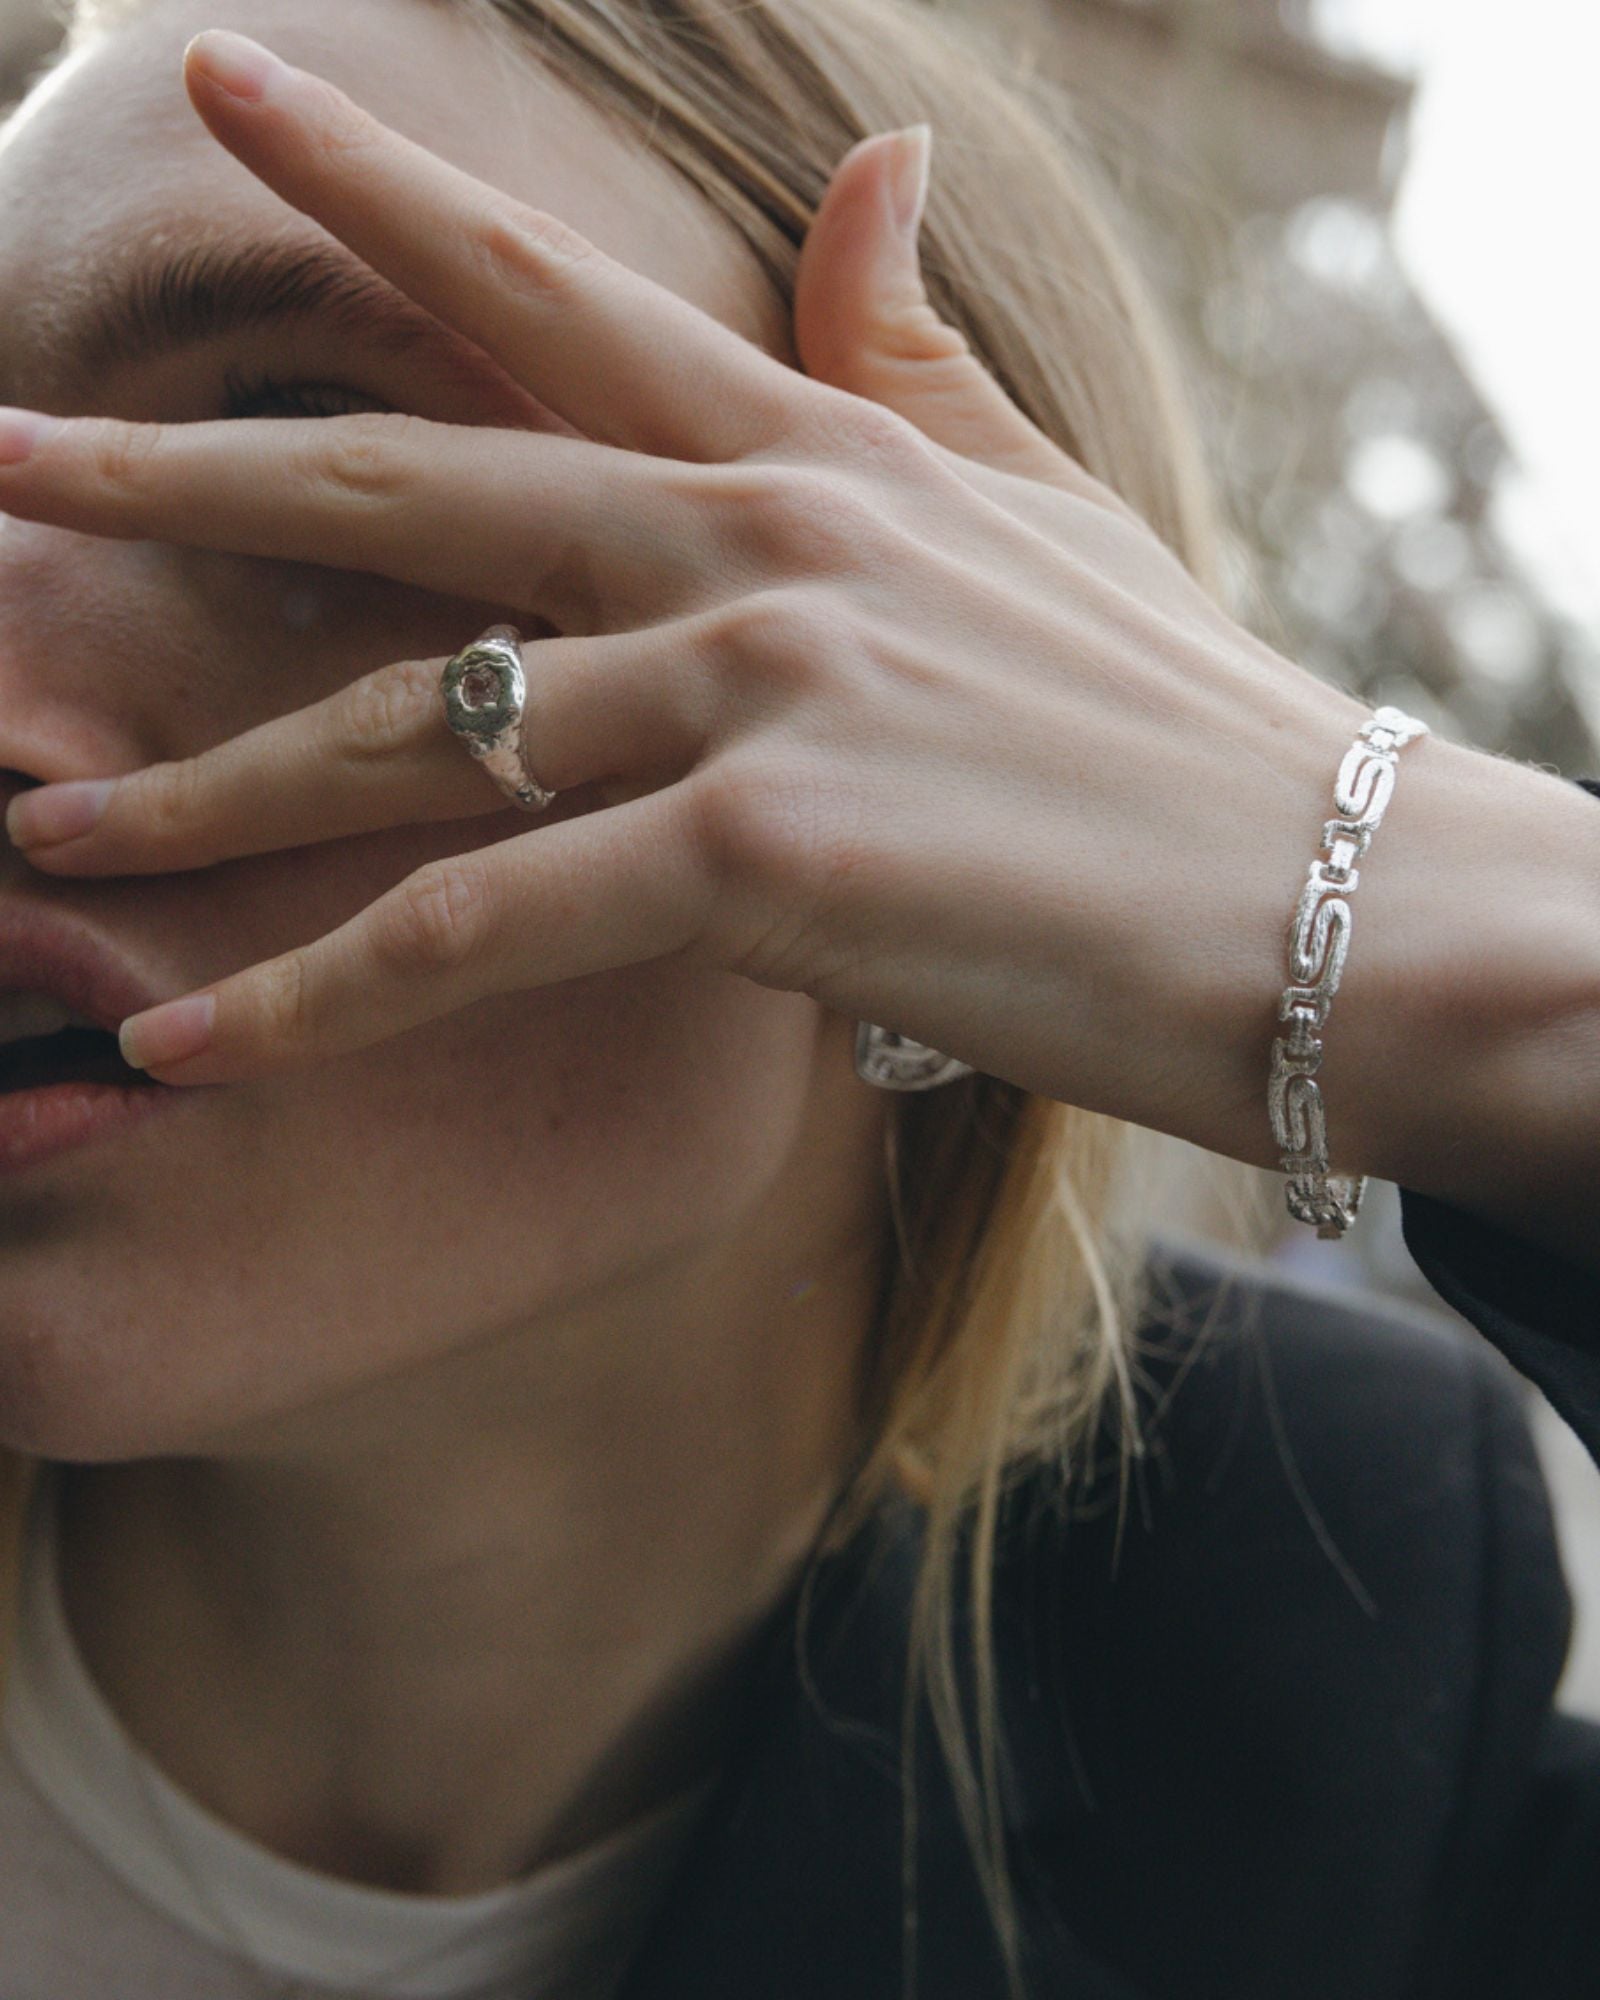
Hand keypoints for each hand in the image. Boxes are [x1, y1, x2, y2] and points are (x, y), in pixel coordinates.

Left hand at [2, 28, 1395, 1180]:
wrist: (1339, 899)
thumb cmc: (1180, 730)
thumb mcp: (1042, 512)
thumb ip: (910, 358)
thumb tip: (868, 169)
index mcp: (814, 456)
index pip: (549, 297)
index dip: (371, 193)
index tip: (214, 90)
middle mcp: (760, 541)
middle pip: (412, 491)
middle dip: (180, 477)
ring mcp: (759, 687)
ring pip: (416, 732)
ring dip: (206, 792)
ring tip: (44, 822)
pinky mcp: (768, 854)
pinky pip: (486, 926)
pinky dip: (326, 997)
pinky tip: (186, 1045)